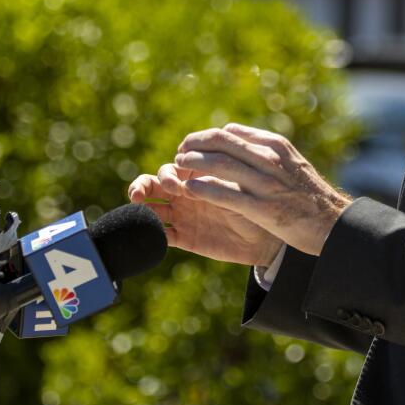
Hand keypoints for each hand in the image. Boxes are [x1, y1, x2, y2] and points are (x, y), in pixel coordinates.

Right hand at [128, 163, 283, 266]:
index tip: (174, 180)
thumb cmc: (255, 202)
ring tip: (138, 206)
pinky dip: (152, 233)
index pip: (173, 166)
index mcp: (197, 174)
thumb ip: (215, 184)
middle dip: (143, 185)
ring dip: (140, 206)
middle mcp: (185, 192)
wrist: (266, 234)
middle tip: (141, 192)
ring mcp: (182, 215)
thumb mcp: (237, 188)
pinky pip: (161, 235)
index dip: (168, 171)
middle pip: (153, 183)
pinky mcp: (184, 238)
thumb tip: (189, 183)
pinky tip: (150, 232)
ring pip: (151, 207)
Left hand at [173, 123, 351, 255]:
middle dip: (194, 145)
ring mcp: (266, 184)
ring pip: (220, 164)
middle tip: (179, 151)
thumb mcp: (289, 161)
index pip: (231, 133)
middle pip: (222, 143)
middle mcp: (270, 160)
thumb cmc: (308, 194)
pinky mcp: (263, 208)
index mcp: (275, 146)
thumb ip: (261, 146)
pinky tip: (190, 188)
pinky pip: (226, 194)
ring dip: (194, 162)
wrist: (334, 224)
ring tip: (178, 165)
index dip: (206, 137)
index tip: (193, 144)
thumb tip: (230, 131)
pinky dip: (204, 188)